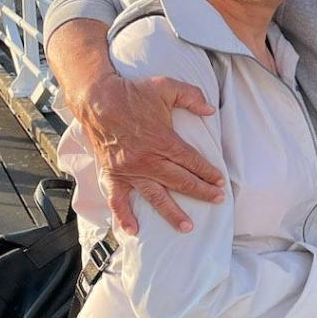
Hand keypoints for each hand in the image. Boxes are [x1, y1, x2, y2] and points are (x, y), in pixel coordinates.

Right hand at [74, 72, 223, 235]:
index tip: (220, 181)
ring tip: (187, 227)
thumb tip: (210, 110)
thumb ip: (192, 96)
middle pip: (180, 181)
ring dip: (172, 213)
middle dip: (201, 192)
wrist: (97, 98)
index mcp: (163, 140)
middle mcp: (148, 160)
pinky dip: (124, 216)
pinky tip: (133, 230)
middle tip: (217, 200)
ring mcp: (130, 170)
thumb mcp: (166, 86)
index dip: (208, 172)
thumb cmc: (133, 92)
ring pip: (155, 196)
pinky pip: (117, 199)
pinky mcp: (113, 174)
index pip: (192, 161)